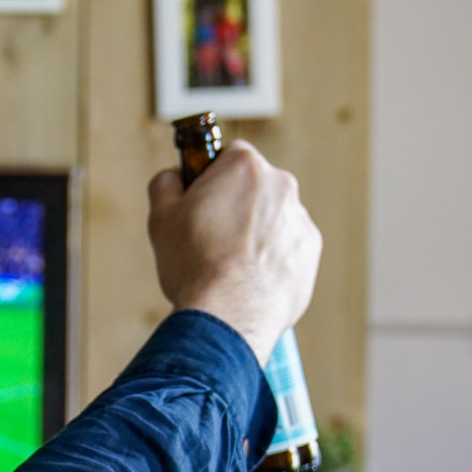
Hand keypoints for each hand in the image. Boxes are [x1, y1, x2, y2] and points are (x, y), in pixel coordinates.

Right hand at [146, 141, 321, 365]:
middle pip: (254, 188)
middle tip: (210, 239)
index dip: (211, 178)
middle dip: (235, 207)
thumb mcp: (161, 217)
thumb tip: (175, 177)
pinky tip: (247, 280)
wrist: (228, 315)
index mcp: (244, 167)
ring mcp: (300, 219)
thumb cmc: (195, 265)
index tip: (201, 200)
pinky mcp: (311, 252)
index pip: (228, 156)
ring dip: (255, 235)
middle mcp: (281, 185)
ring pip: (272, 219)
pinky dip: (271, 260)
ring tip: (228, 266)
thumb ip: (166, 183)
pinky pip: (287, 248)